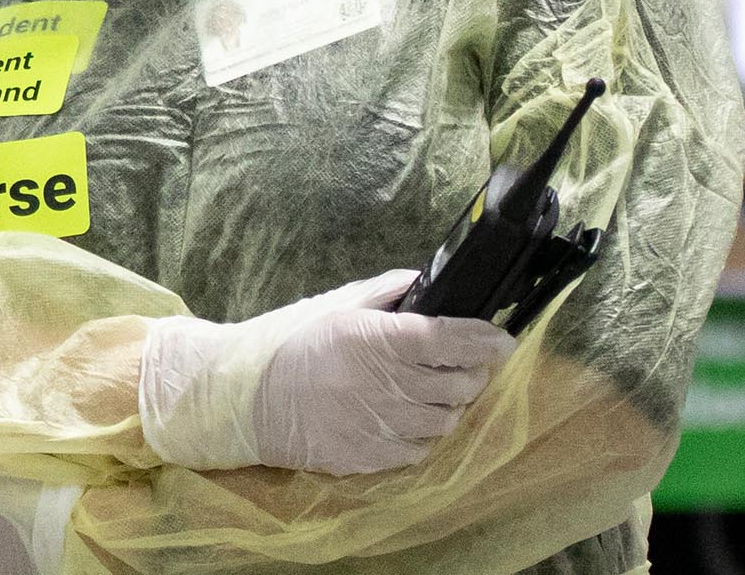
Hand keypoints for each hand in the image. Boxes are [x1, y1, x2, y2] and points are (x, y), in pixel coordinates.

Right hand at [138, 270, 516, 475]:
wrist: (243, 399)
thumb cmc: (288, 343)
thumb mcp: (335, 304)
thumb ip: (387, 292)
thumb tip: (429, 284)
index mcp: (380, 340)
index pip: (456, 340)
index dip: (488, 340)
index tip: (501, 340)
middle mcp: (389, 385)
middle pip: (464, 383)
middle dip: (469, 371)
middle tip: (454, 362)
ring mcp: (383, 426)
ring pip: (448, 420)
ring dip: (446, 404)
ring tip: (423, 391)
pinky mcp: (372, 458)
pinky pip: (422, 449)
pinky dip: (420, 433)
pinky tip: (399, 417)